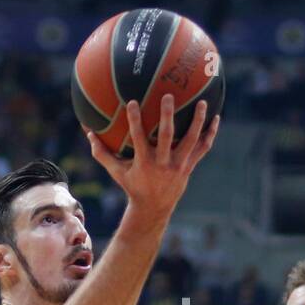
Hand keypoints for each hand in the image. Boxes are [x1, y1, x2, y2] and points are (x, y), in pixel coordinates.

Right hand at [86, 95, 218, 219]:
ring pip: (191, 140)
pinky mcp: (189, 167)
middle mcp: (163, 163)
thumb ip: (102, 152)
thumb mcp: (116, 171)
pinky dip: (210, 134)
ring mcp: (179, 165)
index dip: (135, 121)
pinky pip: (202, 148)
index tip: (133, 102)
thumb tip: (88, 132)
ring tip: (203, 103)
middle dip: (167, 116)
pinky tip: (216, 119)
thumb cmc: (133, 186)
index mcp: (144, 163)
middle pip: (168, 136)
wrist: (154, 208)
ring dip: (198, 121)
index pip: (139, 138)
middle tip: (169, 96)